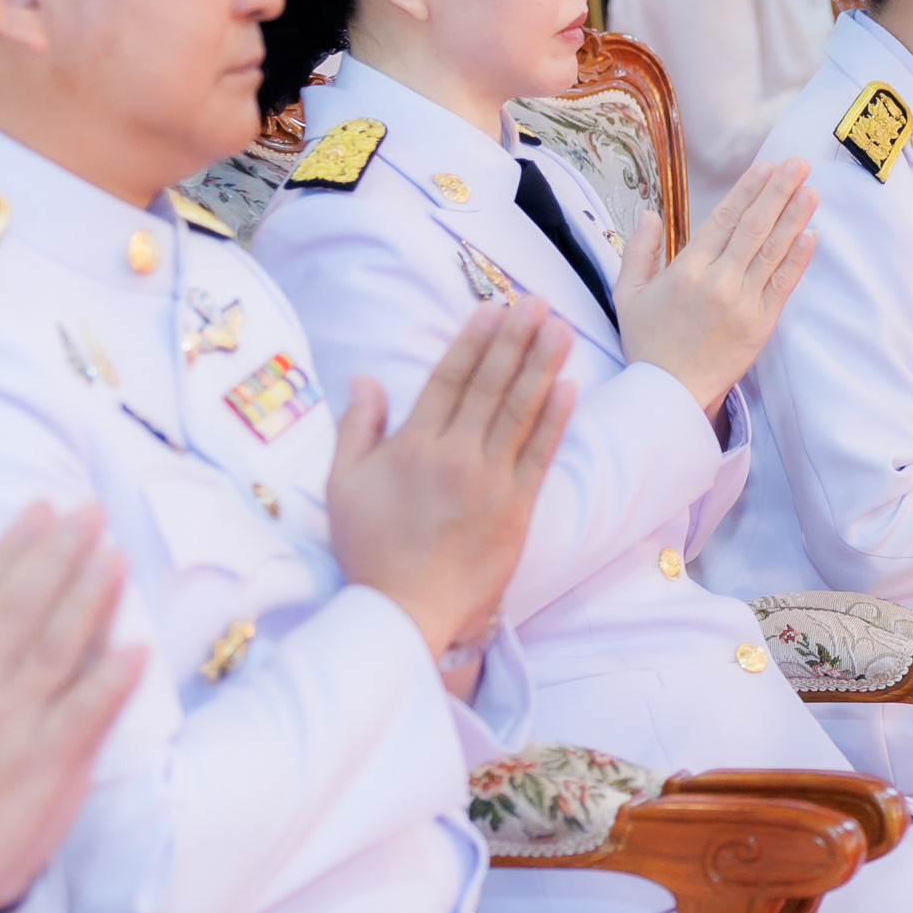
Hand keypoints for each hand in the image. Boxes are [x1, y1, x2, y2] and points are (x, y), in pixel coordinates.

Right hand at [0, 504, 144, 912]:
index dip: (14, 545)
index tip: (44, 508)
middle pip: (23, 606)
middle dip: (60, 553)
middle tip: (91, 512)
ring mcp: (9, 725)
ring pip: (58, 647)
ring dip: (91, 597)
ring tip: (115, 556)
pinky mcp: (44, 765)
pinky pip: (84, 712)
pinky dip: (111, 680)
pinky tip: (137, 648)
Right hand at [330, 299, 574, 656]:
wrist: (406, 609)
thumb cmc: (370, 548)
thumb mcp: (343, 485)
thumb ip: (356, 426)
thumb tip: (365, 377)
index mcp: (413, 446)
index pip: (448, 379)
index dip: (473, 340)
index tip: (492, 308)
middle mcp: (454, 455)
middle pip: (490, 385)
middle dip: (515, 339)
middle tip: (536, 303)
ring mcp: (490, 480)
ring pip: (520, 411)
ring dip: (542, 366)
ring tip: (559, 329)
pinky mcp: (517, 506)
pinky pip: (540, 453)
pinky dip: (555, 418)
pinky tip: (569, 386)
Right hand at [614, 158, 816, 415]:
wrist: (670, 394)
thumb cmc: (647, 343)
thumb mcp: (628, 295)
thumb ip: (638, 250)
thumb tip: (649, 213)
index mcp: (687, 270)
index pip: (724, 219)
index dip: (749, 190)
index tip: (766, 166)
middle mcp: (719, 282)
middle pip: (755, 227)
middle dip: (779, 192)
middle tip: (799, 165)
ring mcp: (744, 303)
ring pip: (774, 251)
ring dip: (795, 217)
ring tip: (811, 190)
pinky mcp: (761, 324)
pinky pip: (783, 284)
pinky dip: (799, 258)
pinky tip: (811, 234)